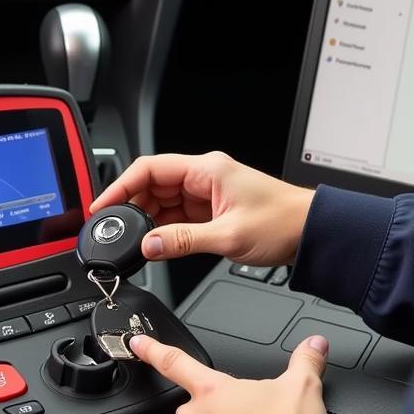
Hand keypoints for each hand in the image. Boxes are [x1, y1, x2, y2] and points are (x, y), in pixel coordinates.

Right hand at [90, 152, 314, 265]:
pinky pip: (178, 215)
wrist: (310, 232)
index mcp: (206, 169)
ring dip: (147, 220)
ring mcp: (208, 193)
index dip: (121, 186)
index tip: (103, 206)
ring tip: (132, 241)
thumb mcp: (227, 236)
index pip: (150, 168)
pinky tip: (155, 242)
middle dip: (131, 206)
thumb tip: (149, 245)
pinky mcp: (212, 209)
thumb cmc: (282, 222)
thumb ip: (183, 241)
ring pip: (163, 201)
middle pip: (152, 184)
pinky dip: (163, 228)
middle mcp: (204, 176)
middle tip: (113, 230)